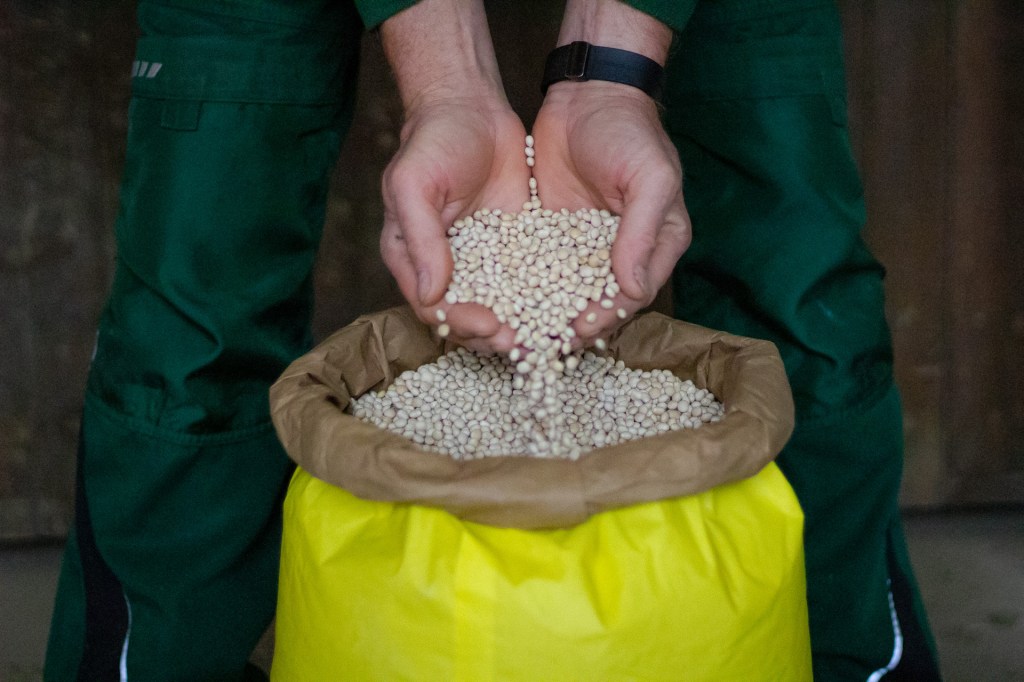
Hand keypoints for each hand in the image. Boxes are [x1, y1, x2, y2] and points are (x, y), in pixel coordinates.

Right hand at [380, 99, 529, 352]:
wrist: (471, 106)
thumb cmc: (433, 141)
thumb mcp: (414, 185)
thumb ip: (420, 239)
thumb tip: (431, 294)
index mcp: (413, 259)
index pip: (435, 308)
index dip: (462, 325)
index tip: (491, 328)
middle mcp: (447, 267)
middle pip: (469, 317)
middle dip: (495, 335)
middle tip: (524, 343)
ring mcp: (483, 259)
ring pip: (501, 305)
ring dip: (522, 324)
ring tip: (549, 336)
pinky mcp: (515, 246)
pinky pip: (529, 279)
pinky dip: (544, 296)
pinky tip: (569, 305)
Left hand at [531, 81, 691, 347]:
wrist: (588, 96)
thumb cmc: (630, 132)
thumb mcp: (649, 177)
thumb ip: (642, 232)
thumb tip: (632, 288)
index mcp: (655, 245)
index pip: (632, 296)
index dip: (607, 316)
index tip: (581, 330)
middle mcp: (620, 254)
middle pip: (597, 305)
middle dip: (571, 327)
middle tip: (541, 346)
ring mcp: (583, 248)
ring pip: (565, 295)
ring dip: (545, 317)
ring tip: (517, 337)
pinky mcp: (551, 237)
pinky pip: (538, 271)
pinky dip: (524, 291)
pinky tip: (499, 306)